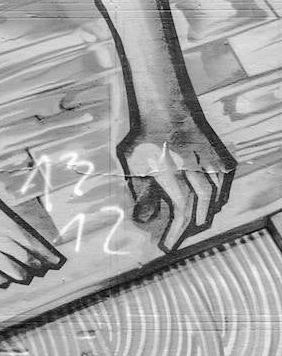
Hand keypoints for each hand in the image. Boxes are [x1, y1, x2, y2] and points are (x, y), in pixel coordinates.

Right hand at [0, 170, 65, 286]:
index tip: (53, 259)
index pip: (28, 240)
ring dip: (16, 271)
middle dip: (31, 263)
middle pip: (19, 255)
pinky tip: (1, 281)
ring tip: (25, 277)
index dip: (42, 251)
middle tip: (41, 270)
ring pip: (4, 265)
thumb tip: (10, 210)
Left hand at [119, 108, 235, 252]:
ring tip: (193, 224)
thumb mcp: (133, 164)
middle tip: (178, 236)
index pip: (181, 210)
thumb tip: (144, 220)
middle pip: (200, 208)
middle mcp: (195, 168)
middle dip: (189, 227)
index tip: (167, 247)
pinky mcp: (220, 157)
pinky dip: (217, 198)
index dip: (176, 232)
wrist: (166, 108)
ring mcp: (211, 162)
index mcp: (171, 171)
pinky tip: (208, 205)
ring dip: (204, 214)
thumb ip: (141, 192)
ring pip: (215, 198)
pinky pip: (223, 185)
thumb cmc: (144, 138)